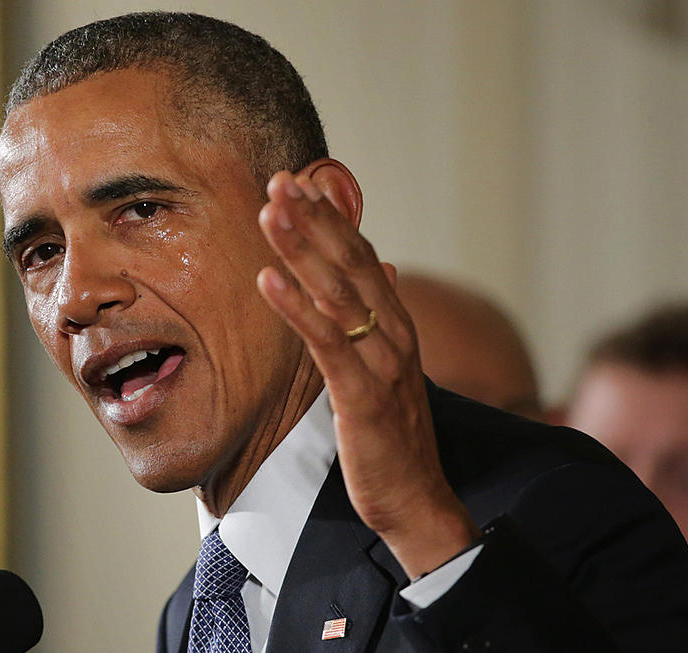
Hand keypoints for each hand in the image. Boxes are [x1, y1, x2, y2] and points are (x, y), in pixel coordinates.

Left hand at [256, 164, 479, 576]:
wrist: (418, 501)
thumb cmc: (394, 439)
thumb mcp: (387, 372)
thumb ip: (379, 320)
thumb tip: (382, 272)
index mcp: (397, 327)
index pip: (364, 260)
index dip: (333, 220)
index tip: (302, 183)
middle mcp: (394, 335)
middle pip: (351, 264)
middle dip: (314, 219)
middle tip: (280, 180)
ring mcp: (382, 364)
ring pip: (338, 294)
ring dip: (302, 249)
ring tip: (271, 211)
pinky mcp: (364, 397)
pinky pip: (326, 344)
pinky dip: (297, 308)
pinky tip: (268, 280)